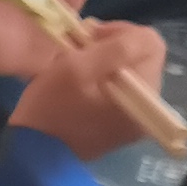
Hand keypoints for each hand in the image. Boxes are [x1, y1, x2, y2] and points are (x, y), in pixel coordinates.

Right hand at [11, 19, 170, 158]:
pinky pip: (123, 90)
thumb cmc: (52, 107)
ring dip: (108, 62)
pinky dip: (105, 80)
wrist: (35, 154)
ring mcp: (137, 119)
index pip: (150, 42)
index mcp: (145, 94)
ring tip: (79, 67)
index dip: (120, 31)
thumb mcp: (78, 67)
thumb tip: (140, 36)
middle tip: (81, 50)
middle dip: (114, 47)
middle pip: (143, 57)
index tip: (89, 37)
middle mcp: (149, 108)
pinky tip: (82, 85)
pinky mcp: (123, 126)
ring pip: (132, 72)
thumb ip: (117, 47)